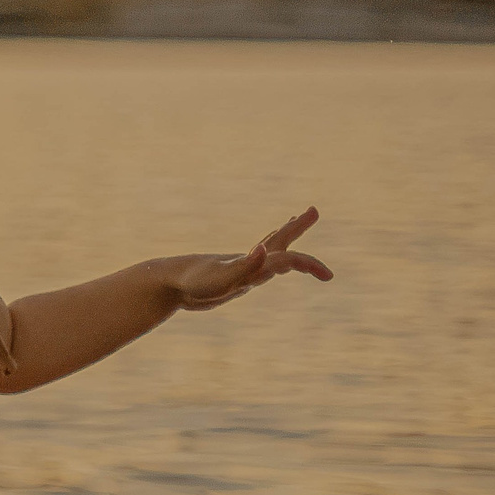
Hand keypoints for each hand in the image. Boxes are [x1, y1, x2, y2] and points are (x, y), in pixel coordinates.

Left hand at [167, 208, 333, 310]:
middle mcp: (249, 261)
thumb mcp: (222, 278)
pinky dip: (265, 261)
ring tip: (291, 224)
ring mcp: (240, 268)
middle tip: (312, 210)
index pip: (288, 259)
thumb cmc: (193, 281)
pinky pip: (255, 267)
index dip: (309, 266)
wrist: (166, 283)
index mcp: (252, 261)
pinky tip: (264, 260)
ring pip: (268, 252)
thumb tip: (265, 249)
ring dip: (282, 237)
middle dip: (296, 227)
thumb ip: (244, 265)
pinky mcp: (231, 278)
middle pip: (279, 240)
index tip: (328, 276)